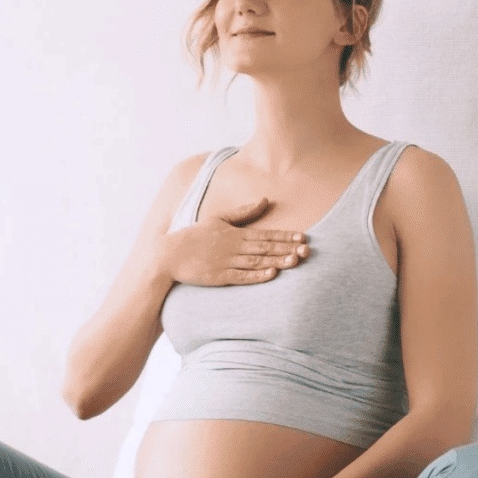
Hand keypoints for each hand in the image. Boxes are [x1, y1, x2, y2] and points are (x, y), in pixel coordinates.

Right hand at [160, 197, 309, 286]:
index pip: (265, 234)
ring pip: (257, 261)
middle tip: (307, 250)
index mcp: (235, 233)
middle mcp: (233, 247)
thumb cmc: (196, 236)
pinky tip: (271, 274)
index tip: (304, 236)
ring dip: (277, 261)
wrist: (170, 254)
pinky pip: (241, 276)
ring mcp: (226, 262)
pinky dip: (257, 275)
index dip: (285, 236)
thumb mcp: (219, 219)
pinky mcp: (219, 277)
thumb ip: (243, 212)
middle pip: (265, 248)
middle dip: (287, 248)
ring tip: (295, 261)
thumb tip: (265, 200)